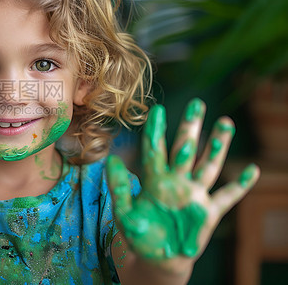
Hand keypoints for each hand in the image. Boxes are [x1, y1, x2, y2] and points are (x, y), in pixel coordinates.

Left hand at [107, 98, 258, 271]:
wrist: (158, 258)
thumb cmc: (139, 234)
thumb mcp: (124, 212)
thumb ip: (118, 187)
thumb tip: (110, 159)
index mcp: (154, 180)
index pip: (155, 150)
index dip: (156, 131)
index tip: (158, 110)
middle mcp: (176, 182)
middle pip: (185, 149)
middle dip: (191, 127)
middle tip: (197, 103)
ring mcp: (194, 195)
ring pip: (207, 165)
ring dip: (217, 146)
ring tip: (226, 122)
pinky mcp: (208, 212)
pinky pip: (227, 196)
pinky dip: (240, 185)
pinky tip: (252, 169)